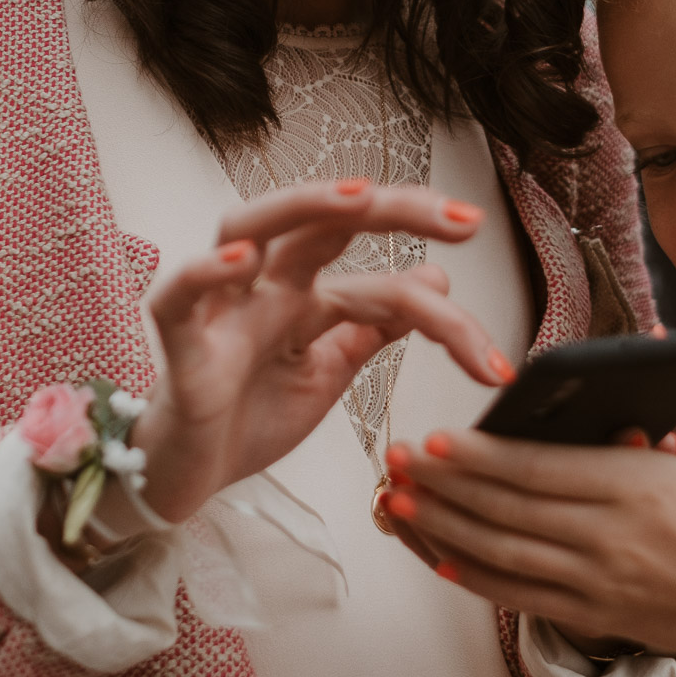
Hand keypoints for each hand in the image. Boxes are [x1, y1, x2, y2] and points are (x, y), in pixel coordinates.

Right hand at [130, 179, 513, 523]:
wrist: (189, 478)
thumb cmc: (248, 417)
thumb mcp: (328, 370)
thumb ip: (375, 326)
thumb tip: (436, 276)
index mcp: (304, 297)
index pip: (379, 278)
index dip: (439, 295)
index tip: (498, 342)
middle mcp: (265, 288)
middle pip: (322, 224)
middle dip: (394, 211)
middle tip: (464, 222)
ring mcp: (222, 311)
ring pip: (246, 228)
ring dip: (301, 206)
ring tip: (359, 198)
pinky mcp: (182, 349)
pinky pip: (178, 299)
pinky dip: (204, 273)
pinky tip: (243, 260)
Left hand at [387, 395, 675, 665]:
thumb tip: (656, 336)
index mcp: (639, 488)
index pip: (540, 471)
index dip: (481, 458)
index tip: (436, 440)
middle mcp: (609, 540)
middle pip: (507, 511)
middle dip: (443, 487)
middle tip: (395, 462)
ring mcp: (599, 584)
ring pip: (502, 555)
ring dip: (444, 530)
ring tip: (399, 504)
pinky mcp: (596, 616)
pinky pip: (521, 598)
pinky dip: (476, 578)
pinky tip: (440, 558)